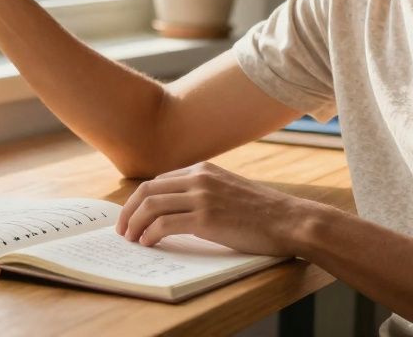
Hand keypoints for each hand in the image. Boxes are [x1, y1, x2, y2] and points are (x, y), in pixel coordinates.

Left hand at [115, 162, 308, 254]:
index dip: (140, 200)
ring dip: (134, 224)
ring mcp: (202, 197)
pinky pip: (164, 224)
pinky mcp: (206, 219)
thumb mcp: (229, 189)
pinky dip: (150, 234)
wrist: (290, 220)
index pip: (159, 181)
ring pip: (151, 206)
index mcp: (203, 169)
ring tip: (130, 239)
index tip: (132, 215)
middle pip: (147, 190)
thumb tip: (177, 209)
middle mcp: (199, 178)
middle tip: (122, 228)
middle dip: (128, 210)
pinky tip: (148, 243)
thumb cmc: (263, 212)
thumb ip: (205, 192)